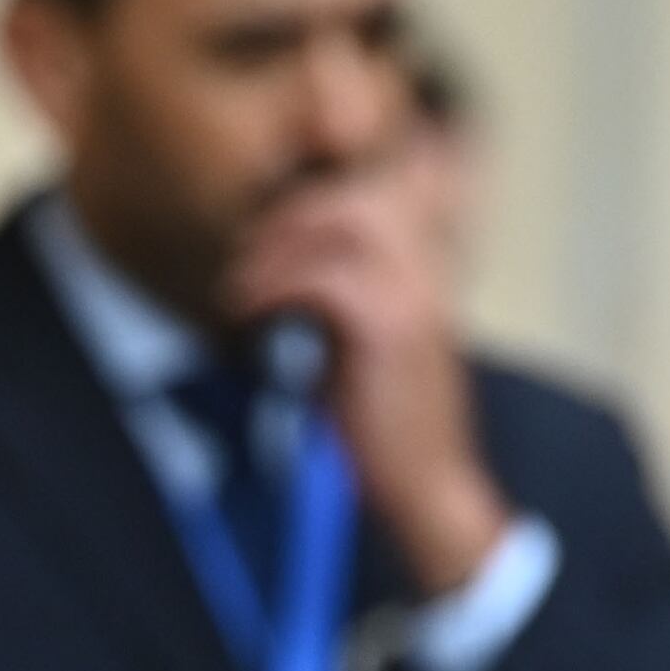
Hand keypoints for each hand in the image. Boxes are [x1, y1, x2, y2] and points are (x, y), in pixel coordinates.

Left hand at [224, 147, 510, 592]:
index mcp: (423, 269)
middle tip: (245, 258)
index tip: (267, 233)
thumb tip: (275, 263)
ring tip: (242, 286)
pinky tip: (249, 313)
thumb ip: (337, 296)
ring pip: (343, 220)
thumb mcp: (360, 344)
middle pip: (359, 193)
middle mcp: (427, 271)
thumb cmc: (382, 421)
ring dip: (278, 248)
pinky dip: (275, 287)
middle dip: (290, 216)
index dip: (320, 195)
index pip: (385, 188)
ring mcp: (415, 294)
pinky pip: (325, 277)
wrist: (424, 483)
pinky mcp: (392, 326)